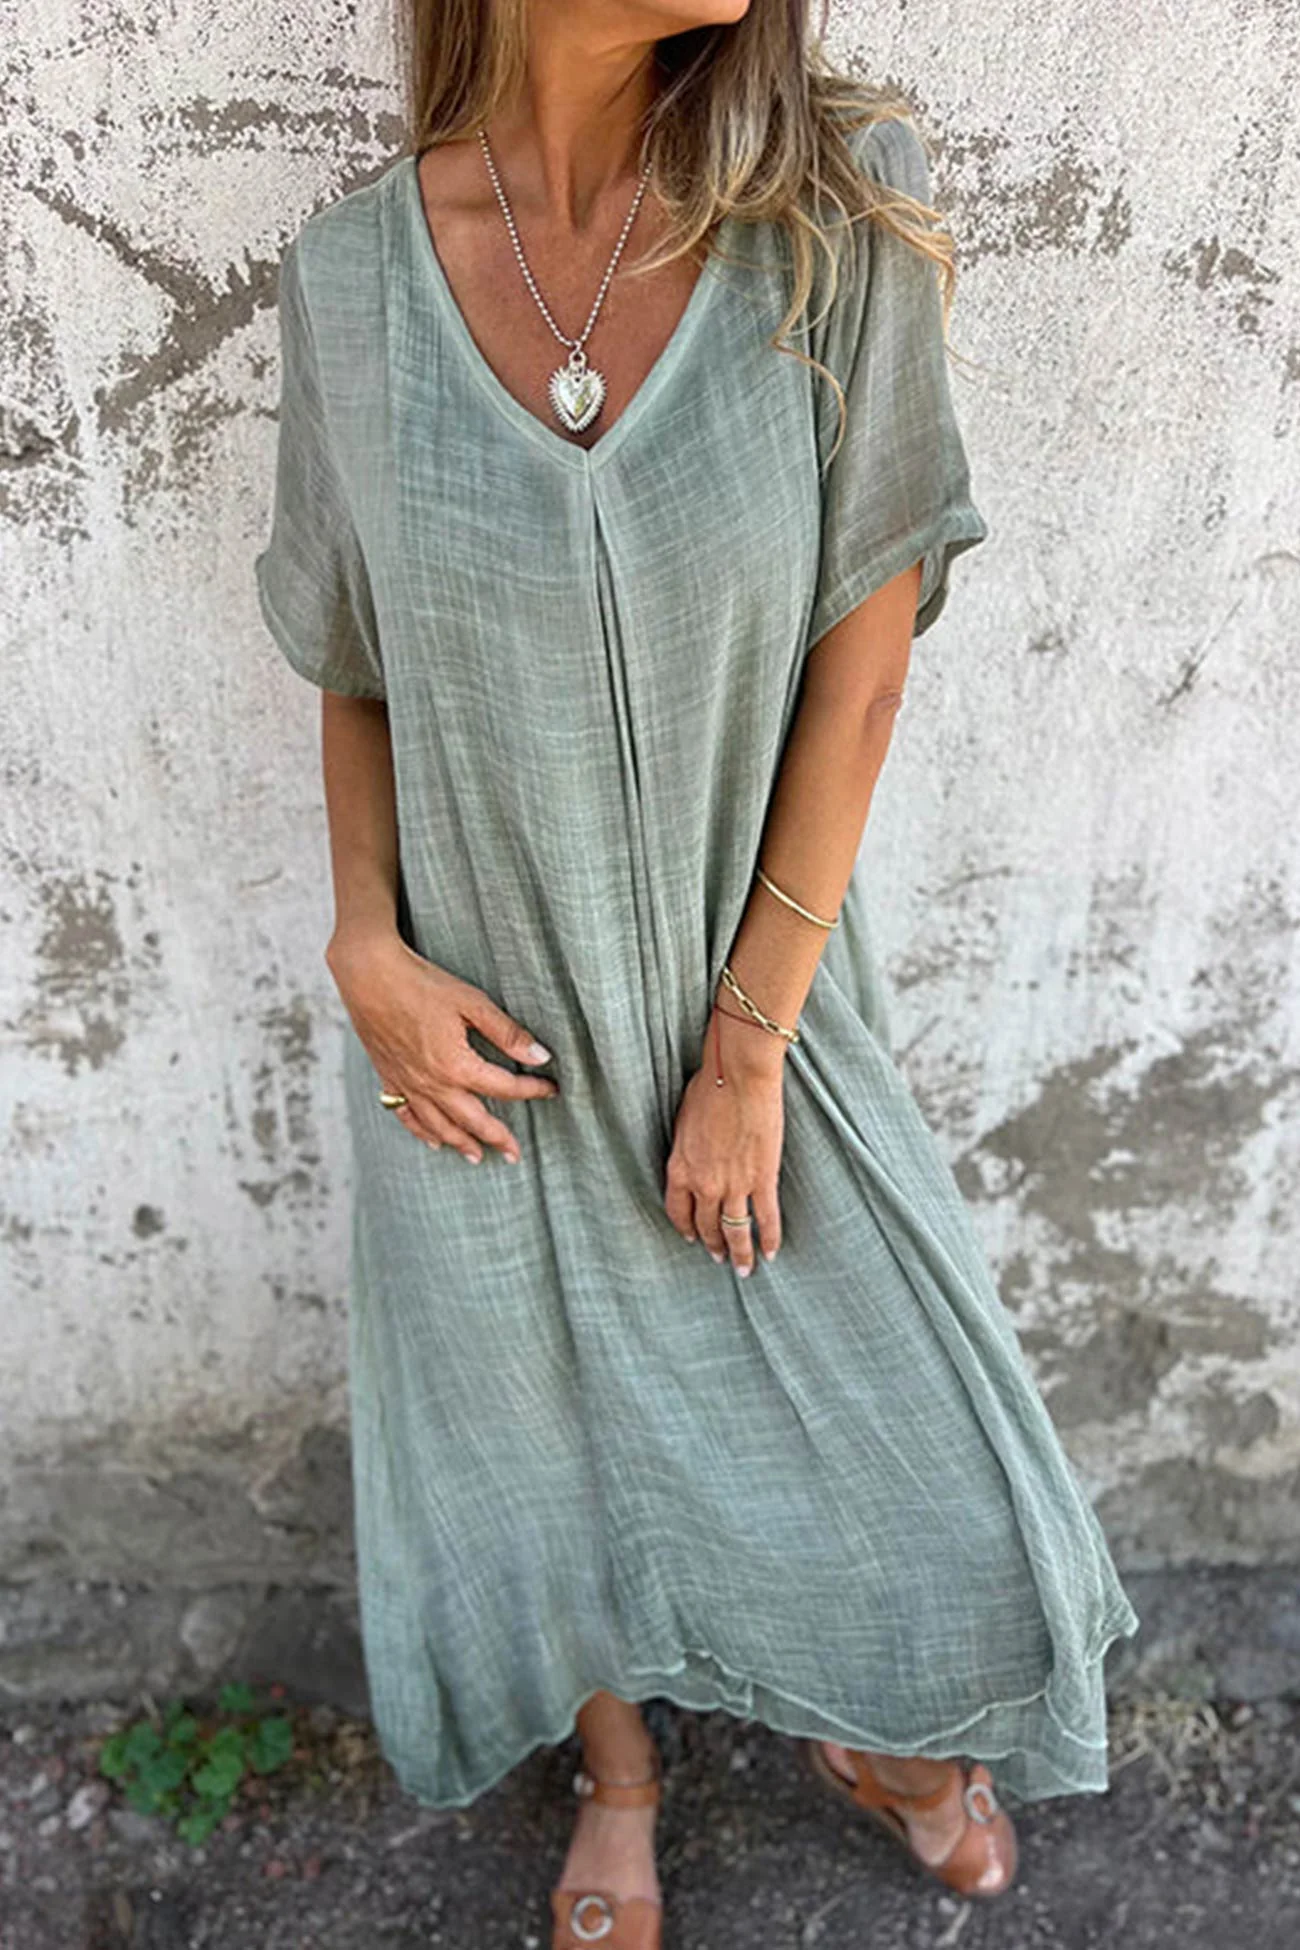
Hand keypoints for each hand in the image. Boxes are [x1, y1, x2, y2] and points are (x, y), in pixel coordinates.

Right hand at [325, 927, 558, 1162]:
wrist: (368, 975)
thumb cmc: (421, 983)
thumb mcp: (472, 1003)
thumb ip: (507, 1033)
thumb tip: (541, 1057)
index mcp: (457, 1066)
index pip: (504, 1088)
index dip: (532, 1090)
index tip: (551, 1090)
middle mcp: (432, 1083)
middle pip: (472, 1120)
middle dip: (498, 1137)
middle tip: (515, 1153)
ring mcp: (408, 1083)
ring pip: (438, 1126)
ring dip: (461, 1143)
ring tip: (477, 1156)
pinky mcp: (389, 1076)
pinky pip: (406, 1114)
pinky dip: (422, 1132)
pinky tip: (432, 1140)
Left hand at [663, 1008, 784, 1273]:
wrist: (739, 1076)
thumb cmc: (709, 1088)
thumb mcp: (684, 1121)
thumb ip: (688, 1148)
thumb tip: (694, 1155)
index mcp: (680, 1168)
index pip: (678, 1210)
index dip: (686, 1228)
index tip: (693, 1238)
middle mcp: (704, 1184)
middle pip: (707, 1225)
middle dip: (713, 1245)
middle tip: (719, 1258)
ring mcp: (734, 1185)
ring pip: (735, 1230)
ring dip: (740, 1253)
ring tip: (744, 1269)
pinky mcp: (762, 1179)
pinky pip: (766, 1218)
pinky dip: (770, 1238)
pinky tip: (772, 1252)